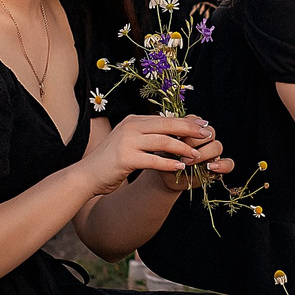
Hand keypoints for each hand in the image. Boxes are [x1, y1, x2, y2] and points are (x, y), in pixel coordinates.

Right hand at [81, 114, 228, 196]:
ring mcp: (126, 142)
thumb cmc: (111, 162)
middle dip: (190, 130)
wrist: (87, 175)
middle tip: (207, 135)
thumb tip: (172, 134)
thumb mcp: (129, 142)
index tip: (203, 125)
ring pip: (163, 141)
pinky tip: (180, 168)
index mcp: (133, 121)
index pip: (165, 118)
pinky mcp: (124, 158)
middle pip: (167, 125)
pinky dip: (169, 163)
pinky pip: (153, 160)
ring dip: (183, 148)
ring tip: (197, 155)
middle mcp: (130, 127)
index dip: (186, 122)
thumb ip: (147, 136)